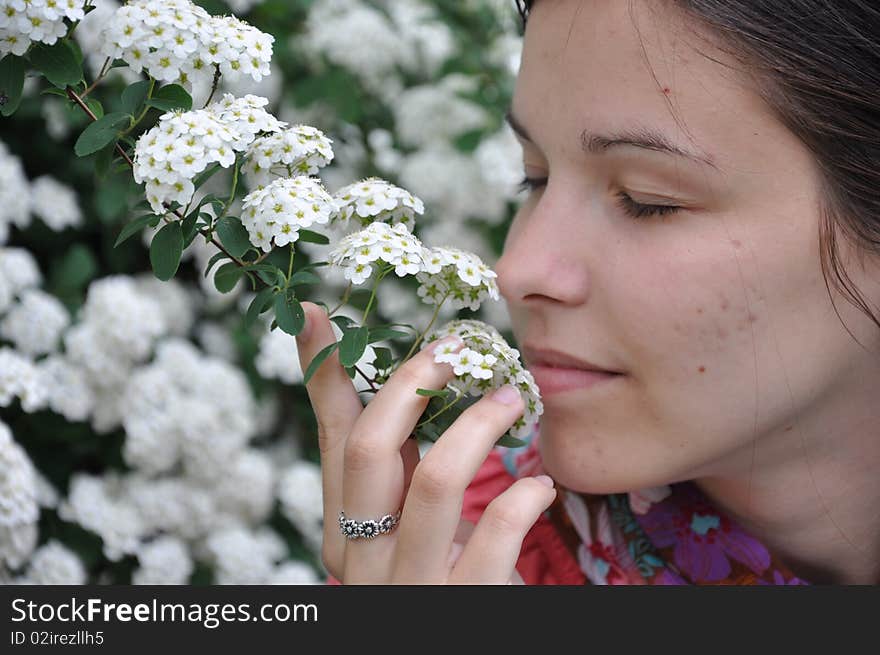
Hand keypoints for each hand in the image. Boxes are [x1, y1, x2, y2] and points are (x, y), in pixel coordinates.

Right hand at [295, 301, 555, 583]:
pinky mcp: (467, 607)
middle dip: (415, 384)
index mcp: (344, 530)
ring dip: (479, 427)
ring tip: (512, 401)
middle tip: (461, 350)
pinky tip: (538, 486)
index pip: (333, 437)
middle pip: (371, 449)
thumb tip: (383, 380)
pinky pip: (493, 538)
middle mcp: (365, 559)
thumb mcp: (400, 523)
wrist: (453, 643)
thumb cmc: (435, 576)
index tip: (319, 313)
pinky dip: (521, 498)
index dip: (326, 373)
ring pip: (433, 482)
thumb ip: (389, 461)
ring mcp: (413, 586)